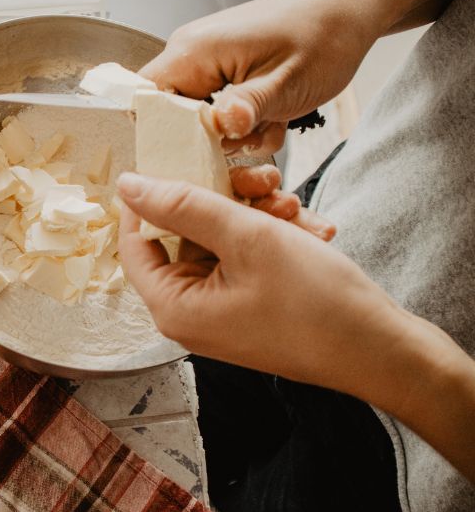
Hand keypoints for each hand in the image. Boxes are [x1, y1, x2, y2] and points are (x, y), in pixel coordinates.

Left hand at [117, 172, 396, 389]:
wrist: (381, 350)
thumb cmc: (315, 303)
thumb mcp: (246, 237)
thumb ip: (184, 206)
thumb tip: (130, 186)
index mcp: (173, 307)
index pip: (134, 243)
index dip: (150, 198)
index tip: (175, 162)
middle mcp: (188, 313)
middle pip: (180, 238)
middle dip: (220, 202)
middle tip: (259, 182)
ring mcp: (219, 310)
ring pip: (218, 242)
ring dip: (253, 216)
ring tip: (291, 206)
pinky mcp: (247, 305)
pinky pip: (243, 259)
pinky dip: (269, 237)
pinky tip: (306, 226)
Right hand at [139, 0, 428, 155]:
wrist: (349, 12)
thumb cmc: (324, 35)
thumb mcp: (287, 82)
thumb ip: (247, 107)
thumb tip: (217, 127)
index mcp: (196, 50)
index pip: (146, 99)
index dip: (161, 135)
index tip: (194, 155)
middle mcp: (192, 52)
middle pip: (170, 115)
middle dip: (206, 140)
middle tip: (248, 139)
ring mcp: (207, 61)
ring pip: (196, 118)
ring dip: (231, 135)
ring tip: (269, 125)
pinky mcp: (223, 70)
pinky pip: (216, 110)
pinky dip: (243, 124)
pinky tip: (271, 118)